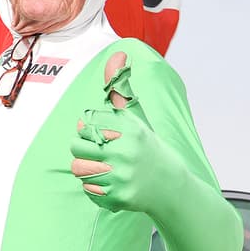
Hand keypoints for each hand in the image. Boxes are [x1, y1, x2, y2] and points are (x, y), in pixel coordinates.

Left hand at [70, 51, 182, 214]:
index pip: (84, 123)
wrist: (172, 188)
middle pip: (76, 146)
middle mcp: (127, 151)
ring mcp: (124, 175)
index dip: (89, 129)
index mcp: (129, 128)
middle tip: (103, 153)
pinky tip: (112, 183)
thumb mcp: (136, 116)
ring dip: (87, 169)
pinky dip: (95, 188)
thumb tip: (118, 53)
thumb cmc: (147, 147)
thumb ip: (120, 87)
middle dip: (85, 149)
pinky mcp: (120, 197)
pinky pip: (87, 189)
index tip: (103, 135)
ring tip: (105, 168)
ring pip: (78, 169)